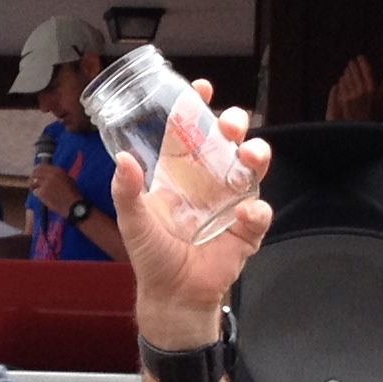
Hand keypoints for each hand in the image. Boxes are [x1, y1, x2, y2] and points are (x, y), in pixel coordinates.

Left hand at [29, 163, 77, 216]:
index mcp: (57, 170)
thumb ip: (58, 175)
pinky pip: (35, 191)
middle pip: (35, 172)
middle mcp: (50, 175)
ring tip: (36, 189)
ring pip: (33, 182)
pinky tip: (42, 196)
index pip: (42, 166)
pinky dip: (37, 194)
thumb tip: (48, 173)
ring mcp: (45, 184)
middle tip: (33, 181)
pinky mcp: (42, 193)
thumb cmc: (73, 193)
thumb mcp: (68, 179)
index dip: (37, 169)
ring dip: (34, 185)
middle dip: (33, 177)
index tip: (36, 172)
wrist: (72, 205)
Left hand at [112, 82, 270, 340]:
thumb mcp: (133, 221)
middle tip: (229, 124)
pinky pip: (259, 212)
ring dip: (256, 155)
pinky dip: (255, 211)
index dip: (198, 106)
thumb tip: (123, 159)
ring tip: (249, 156)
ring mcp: (232, 201)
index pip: (193, 130)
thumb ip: (127, 191)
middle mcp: (210, 180)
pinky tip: (242, 214)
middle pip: (230, 140)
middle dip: (234, 124)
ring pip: (253, 167)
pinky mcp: (247, 229)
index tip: (201, 87)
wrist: (173, 294)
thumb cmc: (153, 254)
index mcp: (182, 171)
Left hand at [327, 55, 382, 121]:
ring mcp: (351, 96)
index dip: (362, 62)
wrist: (364, 130)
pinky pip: (341, 86)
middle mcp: (362, 91)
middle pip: (355, 72)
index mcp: (373, 89)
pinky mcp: (343, 101)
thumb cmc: (376, 115)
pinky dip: (342, 81)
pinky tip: (342, 80)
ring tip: (347, 69)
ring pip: (347, 78)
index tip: (360, 57)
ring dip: (347, 72)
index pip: (366, 70)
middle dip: (353, 65)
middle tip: (352, 62)